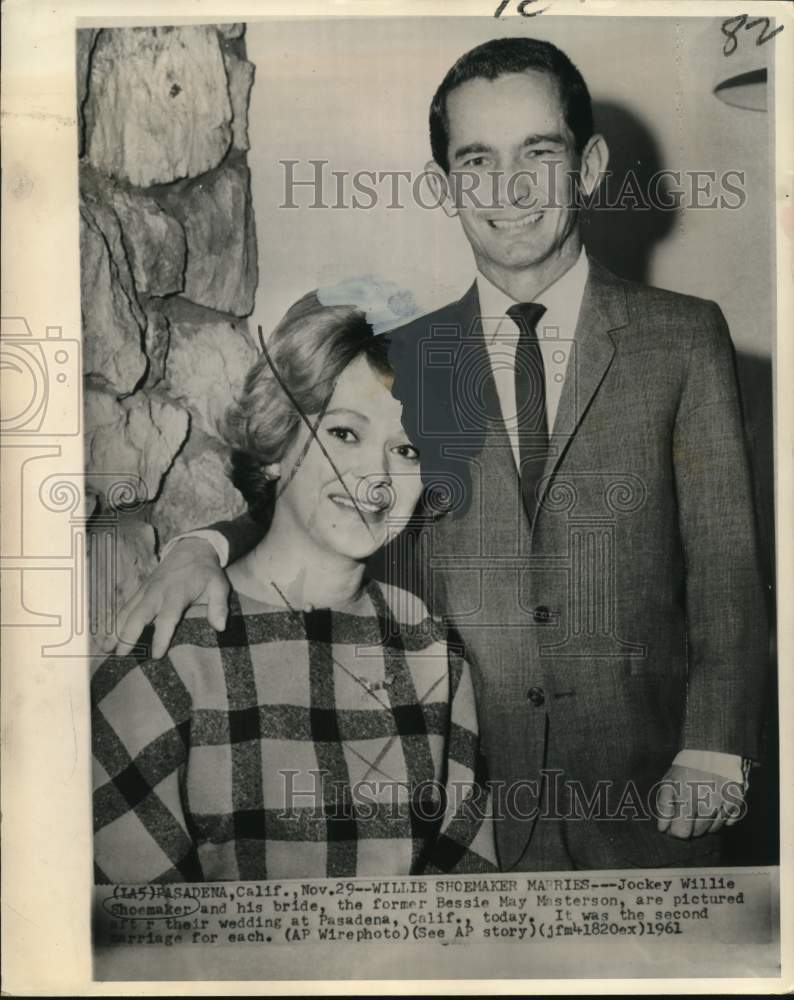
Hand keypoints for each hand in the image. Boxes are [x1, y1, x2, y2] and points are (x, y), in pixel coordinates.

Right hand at [103, 538, 229, 658]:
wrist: (191, 549)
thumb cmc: (206, 572)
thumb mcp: (220, 585)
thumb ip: (220, 606)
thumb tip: (221, 627)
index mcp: (177, 593)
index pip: (167, 617)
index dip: (161, 636)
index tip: (156, 654)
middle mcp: (157, 592)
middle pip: (139, 615)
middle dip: (128, 634)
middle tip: (121, 655)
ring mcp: (146, 590)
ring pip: (127, 611)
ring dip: (115, 629)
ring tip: (106, 649)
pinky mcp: (140, 590)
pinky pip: (125, 607)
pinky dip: (115, 622)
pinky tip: (108, 636)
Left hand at [655, 764, 744, 838]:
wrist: (712, 750)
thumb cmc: (686, 767)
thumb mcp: (668, 781)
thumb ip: (664, 806)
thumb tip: (663, 828)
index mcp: (688, 800)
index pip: (681, 833)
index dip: (674, 830)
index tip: (673, 823)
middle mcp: (708, 806)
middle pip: (698, 833)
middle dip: (689, 826)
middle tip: (686, 811)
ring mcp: (724, 806)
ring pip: (713, 829)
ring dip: (705, 823)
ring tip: (699, 805)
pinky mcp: (737, 803)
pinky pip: (728, 822)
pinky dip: (721, 818)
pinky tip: (714, 805)